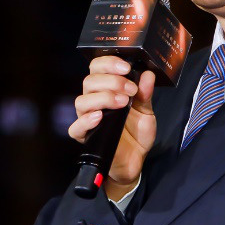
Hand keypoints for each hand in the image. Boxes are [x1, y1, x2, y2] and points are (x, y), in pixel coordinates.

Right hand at [67, 56, 156, 195]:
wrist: (135, 160)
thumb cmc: (136, 133)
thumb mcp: (146, 111)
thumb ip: (145, 93)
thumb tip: (147, 74)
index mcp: (106, 90)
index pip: (97, 68)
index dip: (109, 63)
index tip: (126, 68)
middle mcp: (94, 101)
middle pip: (89, 81)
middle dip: (111, 81)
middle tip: (130, 89)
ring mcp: (88, 119)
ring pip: (82, 101)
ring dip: (103, 97)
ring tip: (122, 102)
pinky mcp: (85, 137)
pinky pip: (76, 127)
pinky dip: (86, 121)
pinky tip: (100, 117)